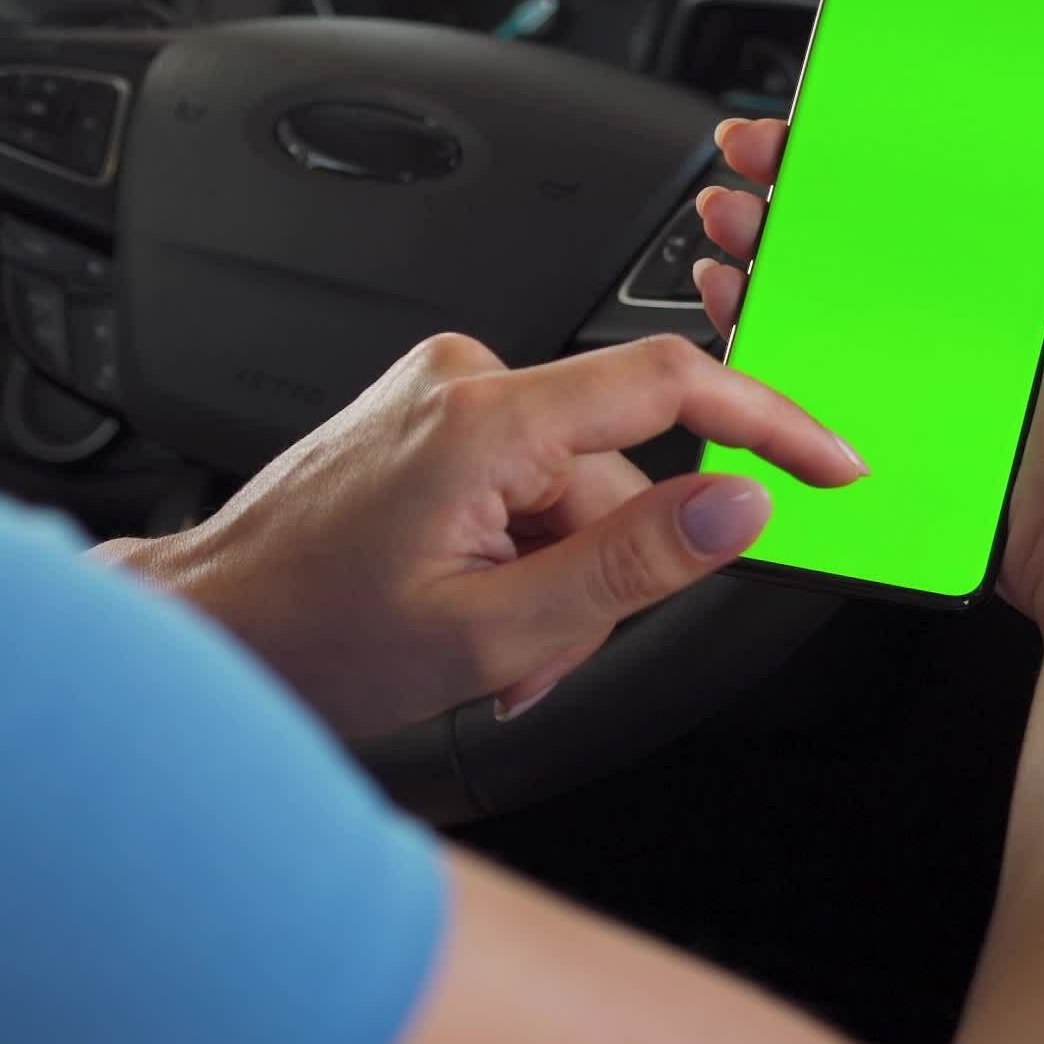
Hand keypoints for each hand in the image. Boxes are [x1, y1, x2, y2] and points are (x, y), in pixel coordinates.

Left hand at [108, 333, 863, 739]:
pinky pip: (524, 483)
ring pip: (571, 493)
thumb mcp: (495, 631)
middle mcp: (463, 382)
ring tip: (487, 652)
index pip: (671, 383)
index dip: (771, 424)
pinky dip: (518, 556)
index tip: (834, 465)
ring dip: (553, 582)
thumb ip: (631, 566)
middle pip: (616, 472)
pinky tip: (467, 611)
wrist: (210, 626)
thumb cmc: (313, 635)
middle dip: (600, 576)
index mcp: (484, 419)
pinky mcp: (427, 418)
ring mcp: (440, 396)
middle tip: (537, 661)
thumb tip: (738, 507)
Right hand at [690, 0, 1043, 622]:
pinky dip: (775, 326)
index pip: (961, 158)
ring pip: (841, 280)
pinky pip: (828, 356)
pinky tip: (742, 300)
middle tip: (757, 152)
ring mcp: (949, 353)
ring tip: (733, 218)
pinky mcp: (910, 409)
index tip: (837, 92)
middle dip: (807, 176)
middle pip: (882, 211)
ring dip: (776, 241)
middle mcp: (1001, 292)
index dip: (893, 120)